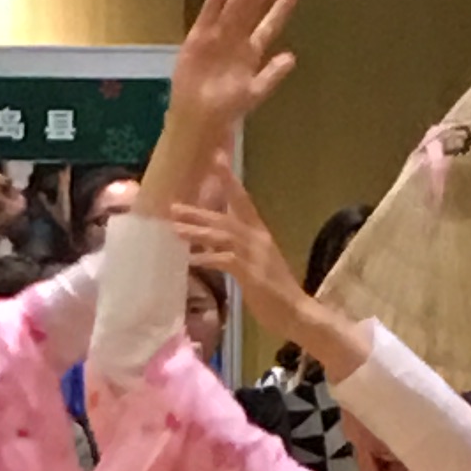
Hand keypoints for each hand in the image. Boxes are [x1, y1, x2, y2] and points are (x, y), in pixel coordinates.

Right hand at [164, 0, 299, 174]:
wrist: (198, 117)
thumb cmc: (226, 108)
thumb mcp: (255, 93)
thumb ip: (272, 75)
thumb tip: (291, 58)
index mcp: (249, 53)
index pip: (267, 27)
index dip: (278, 11)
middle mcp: (234, 41)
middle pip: (250, 11)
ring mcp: (216, 37)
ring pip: (232, 8)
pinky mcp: (197, 39)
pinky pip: (207, 16)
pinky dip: (214, 2)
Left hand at [175, 170, 358, 379]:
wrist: (297, 313)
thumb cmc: (275, 292)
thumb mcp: (256, 264)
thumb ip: (236, 250)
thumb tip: (210, 244)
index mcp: (260, 234)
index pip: (243, 200)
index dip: (229, 180)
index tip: (216, 158)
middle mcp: (258, 239)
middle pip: (226, 217)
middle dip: (199, 210)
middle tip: (173, 205)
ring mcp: (255, 255)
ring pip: (222, 235)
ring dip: (197, 231)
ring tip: (174, 228)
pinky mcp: (251, 273)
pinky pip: (225, 260)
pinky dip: (206, 258)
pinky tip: (190, 259)